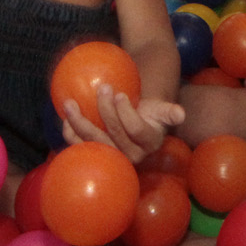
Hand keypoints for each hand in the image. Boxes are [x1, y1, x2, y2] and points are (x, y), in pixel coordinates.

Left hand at [62, 87, 185, 162]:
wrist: (138, 122)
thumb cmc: (150, 112)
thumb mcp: (162, 110)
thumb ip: (170, 112)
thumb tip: (181, 114)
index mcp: (149, 143)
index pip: (135, 128)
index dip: (125, 112)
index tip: (119, 93)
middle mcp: (131, 155)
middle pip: (113, 135)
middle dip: (105, 110)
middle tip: (102, 88)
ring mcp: (113, 157)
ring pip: (94, 143)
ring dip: (79, 123)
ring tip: (70, 103)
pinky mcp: (97, 156)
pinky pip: (80, 147)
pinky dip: (70, 133)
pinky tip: (65, 117)